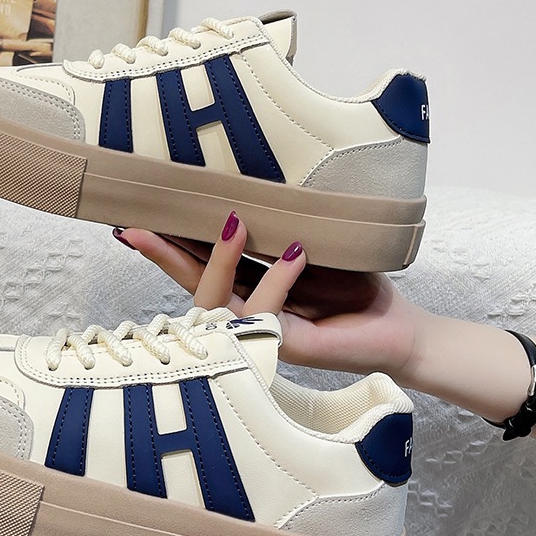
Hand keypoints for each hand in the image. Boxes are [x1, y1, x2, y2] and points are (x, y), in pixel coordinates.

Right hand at [114, 212, 427, 379]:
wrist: (398, 327)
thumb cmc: (354, 287)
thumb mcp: (309, 247)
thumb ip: (277, 230)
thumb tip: (245, 189)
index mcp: (249, 290)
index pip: (199, 267)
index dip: (168, 245)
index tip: (136, 221)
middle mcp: (247, 313)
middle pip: (192, 286)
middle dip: (163, 255)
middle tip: (136, 226)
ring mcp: (261, 334)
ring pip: (219, 300)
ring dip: (219, 260)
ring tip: (231, 221)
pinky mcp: (285, 347)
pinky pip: (267, 312)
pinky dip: (280, 279)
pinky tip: (296, 253)